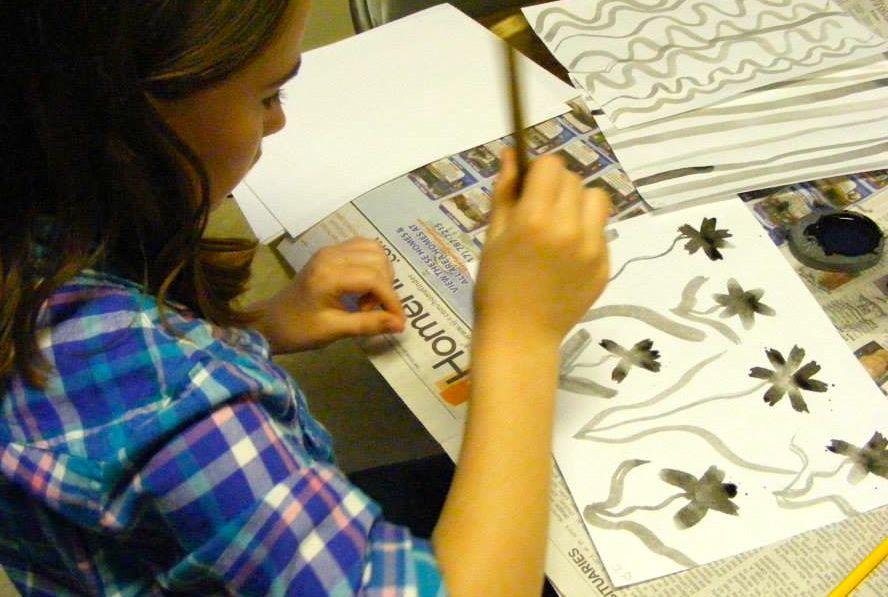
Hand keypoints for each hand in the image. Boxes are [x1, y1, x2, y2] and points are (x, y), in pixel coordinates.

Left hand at [250, 238, 405, 353]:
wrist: (270, 322)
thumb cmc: (299, 329)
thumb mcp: (334, 331)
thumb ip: (368, 324)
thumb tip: (400, 324)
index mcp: (329, 275)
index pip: (374, 278)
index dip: (391, 300)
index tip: (399, 321)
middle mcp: (331, 255)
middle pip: (378, 260)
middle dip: (386, 288)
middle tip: (372, 311)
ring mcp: (330, 251)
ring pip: (374, 250)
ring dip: (381, 274)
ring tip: (367, 299)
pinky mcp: (330, 252)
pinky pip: (363, 249)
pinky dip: (372, 266)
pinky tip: (364, 286)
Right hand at [473, 150, 610, 346]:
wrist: (520, 336)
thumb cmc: (496, 285)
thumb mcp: (492, 236)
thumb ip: (505, 192)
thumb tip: (511, 153)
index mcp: (535, 219)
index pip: (552, 165)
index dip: (538, 173)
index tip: (529, 190)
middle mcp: (570, 229)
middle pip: (574, 180)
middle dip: (556, 188)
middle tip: (539, 213)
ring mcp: (593, 249)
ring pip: (596, 200)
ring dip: (579, 205)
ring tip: (560, 230)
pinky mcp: (605, 266)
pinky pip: (601, 232)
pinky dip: (586, 234)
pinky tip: (566, 258)